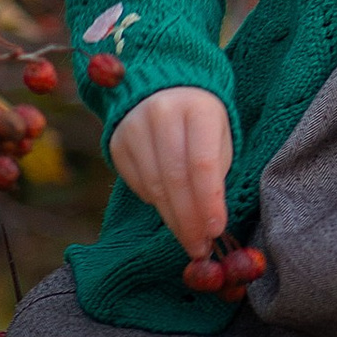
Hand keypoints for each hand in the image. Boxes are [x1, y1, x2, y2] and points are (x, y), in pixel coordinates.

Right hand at [107, 82, 234, 261]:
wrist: (164, 89)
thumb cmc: (200, 122)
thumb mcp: (219, 137)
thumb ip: (216, 174)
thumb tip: (209, 223)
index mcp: (197, 108)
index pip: (202, 162)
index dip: (208, 200)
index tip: (215, 230)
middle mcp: (162, 113)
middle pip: (174, 178)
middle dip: (189, 219)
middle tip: (200, 247)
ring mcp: (134, 127)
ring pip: (153, 185)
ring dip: (172, 219)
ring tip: (188, 239)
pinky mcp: (116, 142)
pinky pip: (136, 183)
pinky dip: (155, 203)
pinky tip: (169, 211)